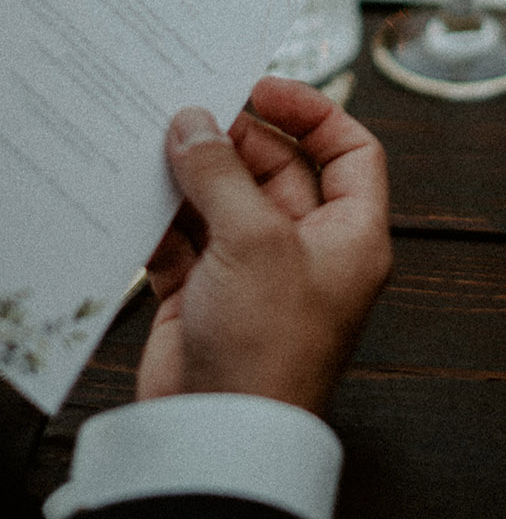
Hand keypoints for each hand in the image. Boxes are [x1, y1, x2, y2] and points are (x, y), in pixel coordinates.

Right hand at [139, 77, 390, 414]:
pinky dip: (163, 218)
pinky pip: (186, 240)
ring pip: (227, 202)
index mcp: (353, 233)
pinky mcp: (207, 295)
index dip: (314, 113)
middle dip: (238, 141)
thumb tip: (198, 126)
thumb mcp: (255, 241)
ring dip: (194, 176)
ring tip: (158, 144)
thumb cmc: (270, 348)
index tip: (265, 88)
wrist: (223, 430)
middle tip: (193, 114)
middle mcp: (310, 249)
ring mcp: (257, 271)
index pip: (352, 151)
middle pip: (282, 171)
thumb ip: (224, 176)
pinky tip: (139, 194)